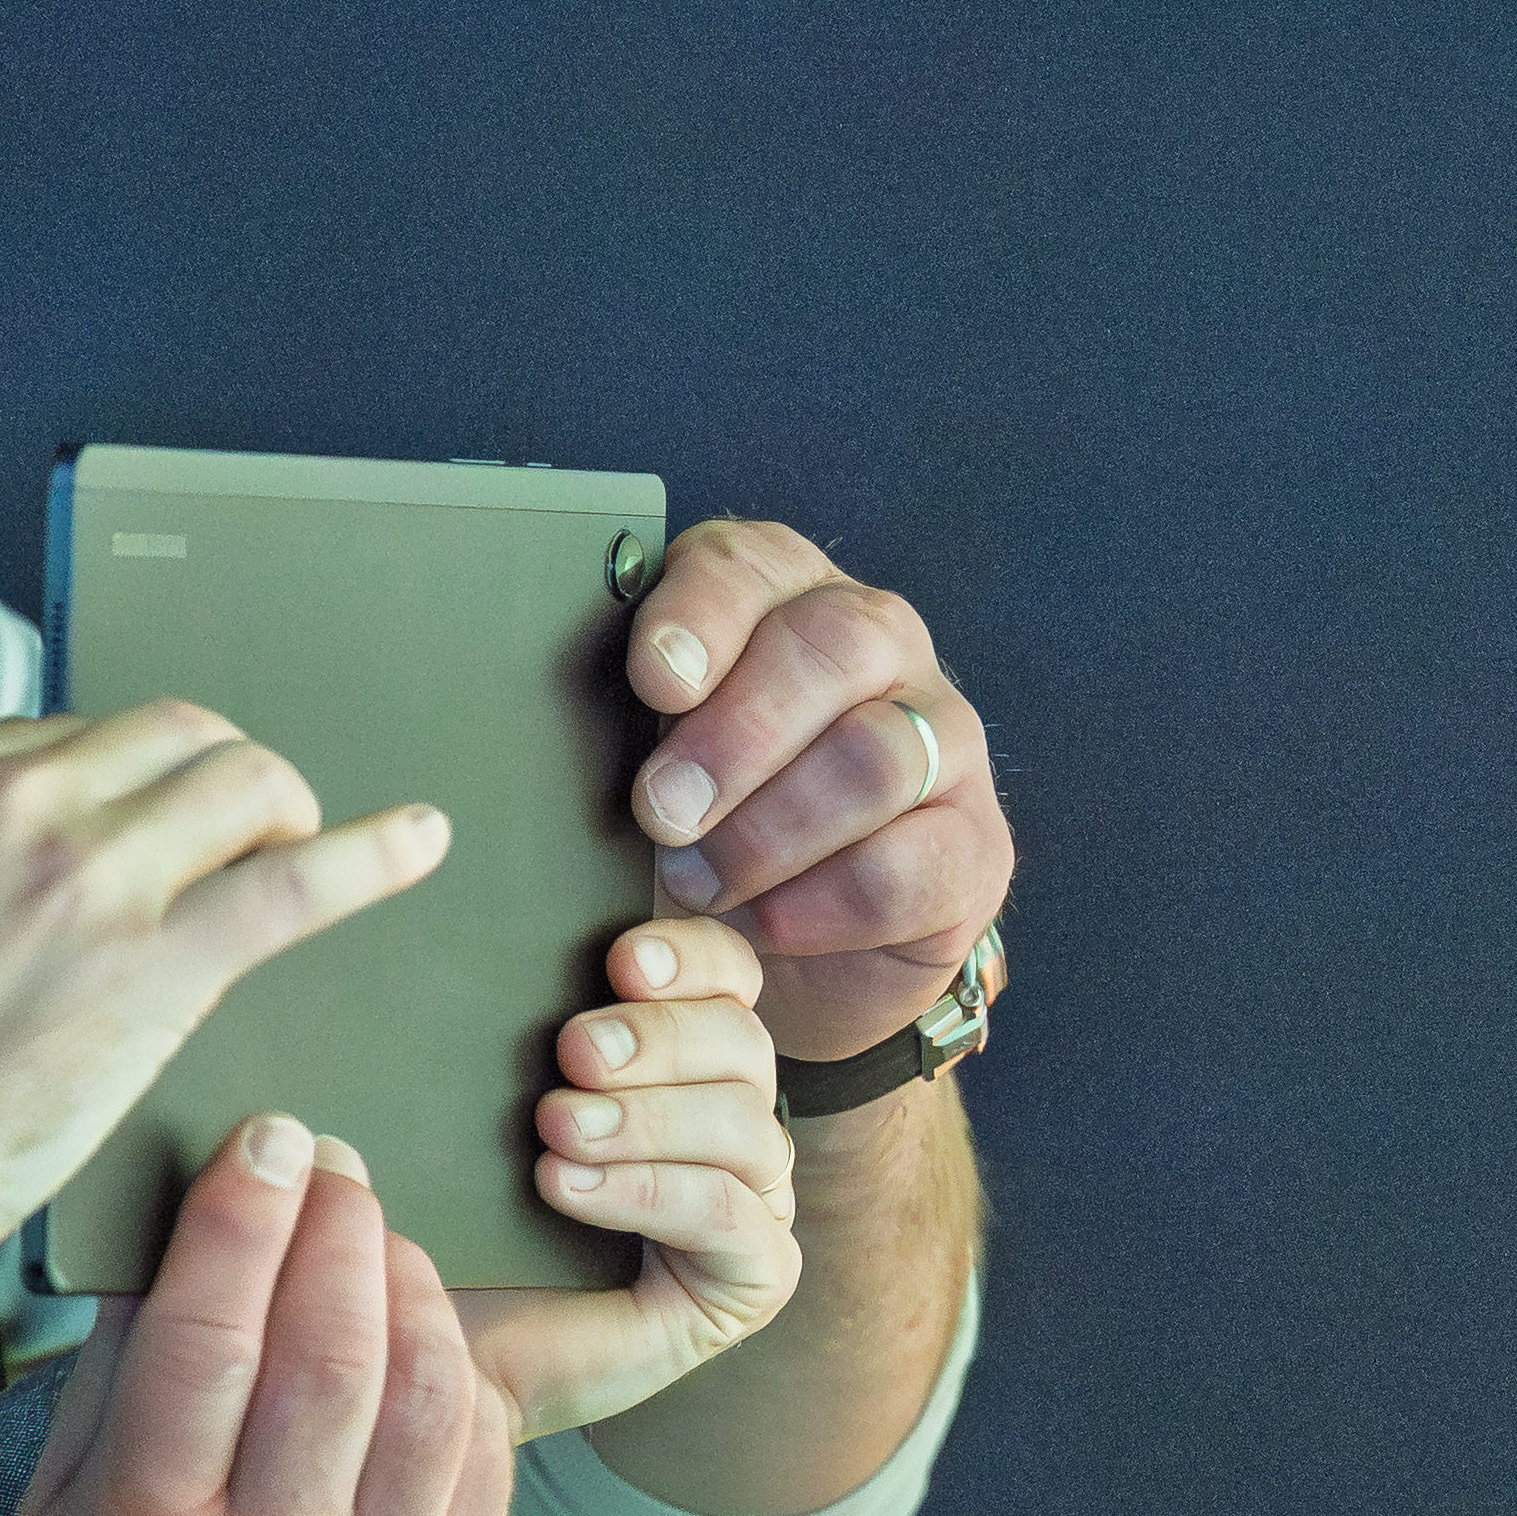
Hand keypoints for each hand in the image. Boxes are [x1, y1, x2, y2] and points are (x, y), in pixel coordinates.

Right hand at [0, 702, 446, 1370]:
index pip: (77, 734)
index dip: (127, 784)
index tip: (149, 822)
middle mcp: (10, 803)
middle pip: (174, 732)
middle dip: (220, 776)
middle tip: (240, 831)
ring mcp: (87, 876)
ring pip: (240, 779)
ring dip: (282, 810)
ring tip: (293, 851)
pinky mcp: (152, 963)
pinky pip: (291, 882)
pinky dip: (371, 852)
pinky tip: (418, 842)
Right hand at [0, 1116, 513, 1515]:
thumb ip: (111, 1383)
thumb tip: (177, 1222)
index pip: (205, 1338)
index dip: (242, 1214)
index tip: (263, 1132)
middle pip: (331, 1348)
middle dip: (337, 1220)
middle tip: (329, 1156)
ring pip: (428, 1390)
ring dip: (409, 1279)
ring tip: (377, 1228)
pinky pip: (479, 1460)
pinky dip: (453, 1367)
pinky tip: (417, 1324)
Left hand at [458, 913, 802, 1437]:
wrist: (414, 1343)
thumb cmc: (441, 1210)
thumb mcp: (476, 1096)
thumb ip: (516, 1015)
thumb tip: (486, 917)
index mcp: (681, 1057)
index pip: (729, 978)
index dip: (692, 955)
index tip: (620, 960)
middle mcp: (728, 1125)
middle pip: (743, 1042)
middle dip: (659, 1038)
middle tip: (571, 1053)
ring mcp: (750, 1203)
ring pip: (746, 1124)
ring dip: (646, 1117)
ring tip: (555, 1129)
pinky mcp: (750, 1280)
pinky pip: (734, 1217)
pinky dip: (652, 1192)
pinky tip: (568, 1188)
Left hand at [619, 521, 1009, 1066]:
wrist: (792, 949)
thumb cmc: (699, 824)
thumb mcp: (647, 756)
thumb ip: (622, 721)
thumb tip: (541, 724)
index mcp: (784, 594)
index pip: (752, 566)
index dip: (703, 618)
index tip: (654, 682)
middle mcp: (880, 646)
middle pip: (834, 648)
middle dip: (737, 736)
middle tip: (661, 812)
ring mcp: (946, 742)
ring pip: (878, 757)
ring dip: (771, 831)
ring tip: (696, 884)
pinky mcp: (975, 846)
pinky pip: (910, 865)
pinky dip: (823, 904)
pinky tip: (763, 928)